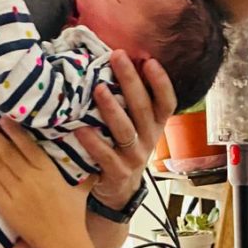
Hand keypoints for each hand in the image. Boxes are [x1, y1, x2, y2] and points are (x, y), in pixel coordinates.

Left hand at [0, 116, 87, 247]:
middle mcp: (30, 179)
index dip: (13, 131)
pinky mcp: (8, 207)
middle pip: (6, 152)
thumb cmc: (74, 217)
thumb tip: (94, 162)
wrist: (63, 243)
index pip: (27, 146)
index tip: (2, 118)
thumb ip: (83, 173)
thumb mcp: (81, 190)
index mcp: (48, 172)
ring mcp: (17, 193)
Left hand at [71, 50, 176, 209]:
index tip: (150, 60)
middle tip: (117, 56)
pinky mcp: (117, 173)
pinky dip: (93, 142)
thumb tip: (115, 60)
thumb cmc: (123, 148)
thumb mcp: (135, 126)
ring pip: (126, 131)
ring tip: (99, 89)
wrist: (119, 191)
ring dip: (112, 109)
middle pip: (143, 109)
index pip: (166, 102)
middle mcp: (149, 140)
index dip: (161, 82)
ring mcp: (134, 158)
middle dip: (131, 81)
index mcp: (155, 125)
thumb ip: (131, 101)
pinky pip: (106, 156)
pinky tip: (80, 128)